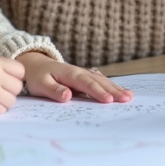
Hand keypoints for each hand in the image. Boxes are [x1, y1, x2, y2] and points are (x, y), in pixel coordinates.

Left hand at [16, 53, 133, 103]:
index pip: (86, 84)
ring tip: (129, 96)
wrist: (35, 64)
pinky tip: (120, 91)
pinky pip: (100, 81)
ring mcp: (83, 74)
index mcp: (70, 74)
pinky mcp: (84, 77)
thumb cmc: (36, 76)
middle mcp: (80, 72)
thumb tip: (67, 96)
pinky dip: (110, 86)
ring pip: (102, 80)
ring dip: (116, 88)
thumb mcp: (40, 84)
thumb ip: (54, 90)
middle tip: (127, 99)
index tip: (109, 101)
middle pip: (99, 81)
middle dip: (114, 90)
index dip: (98, 92)